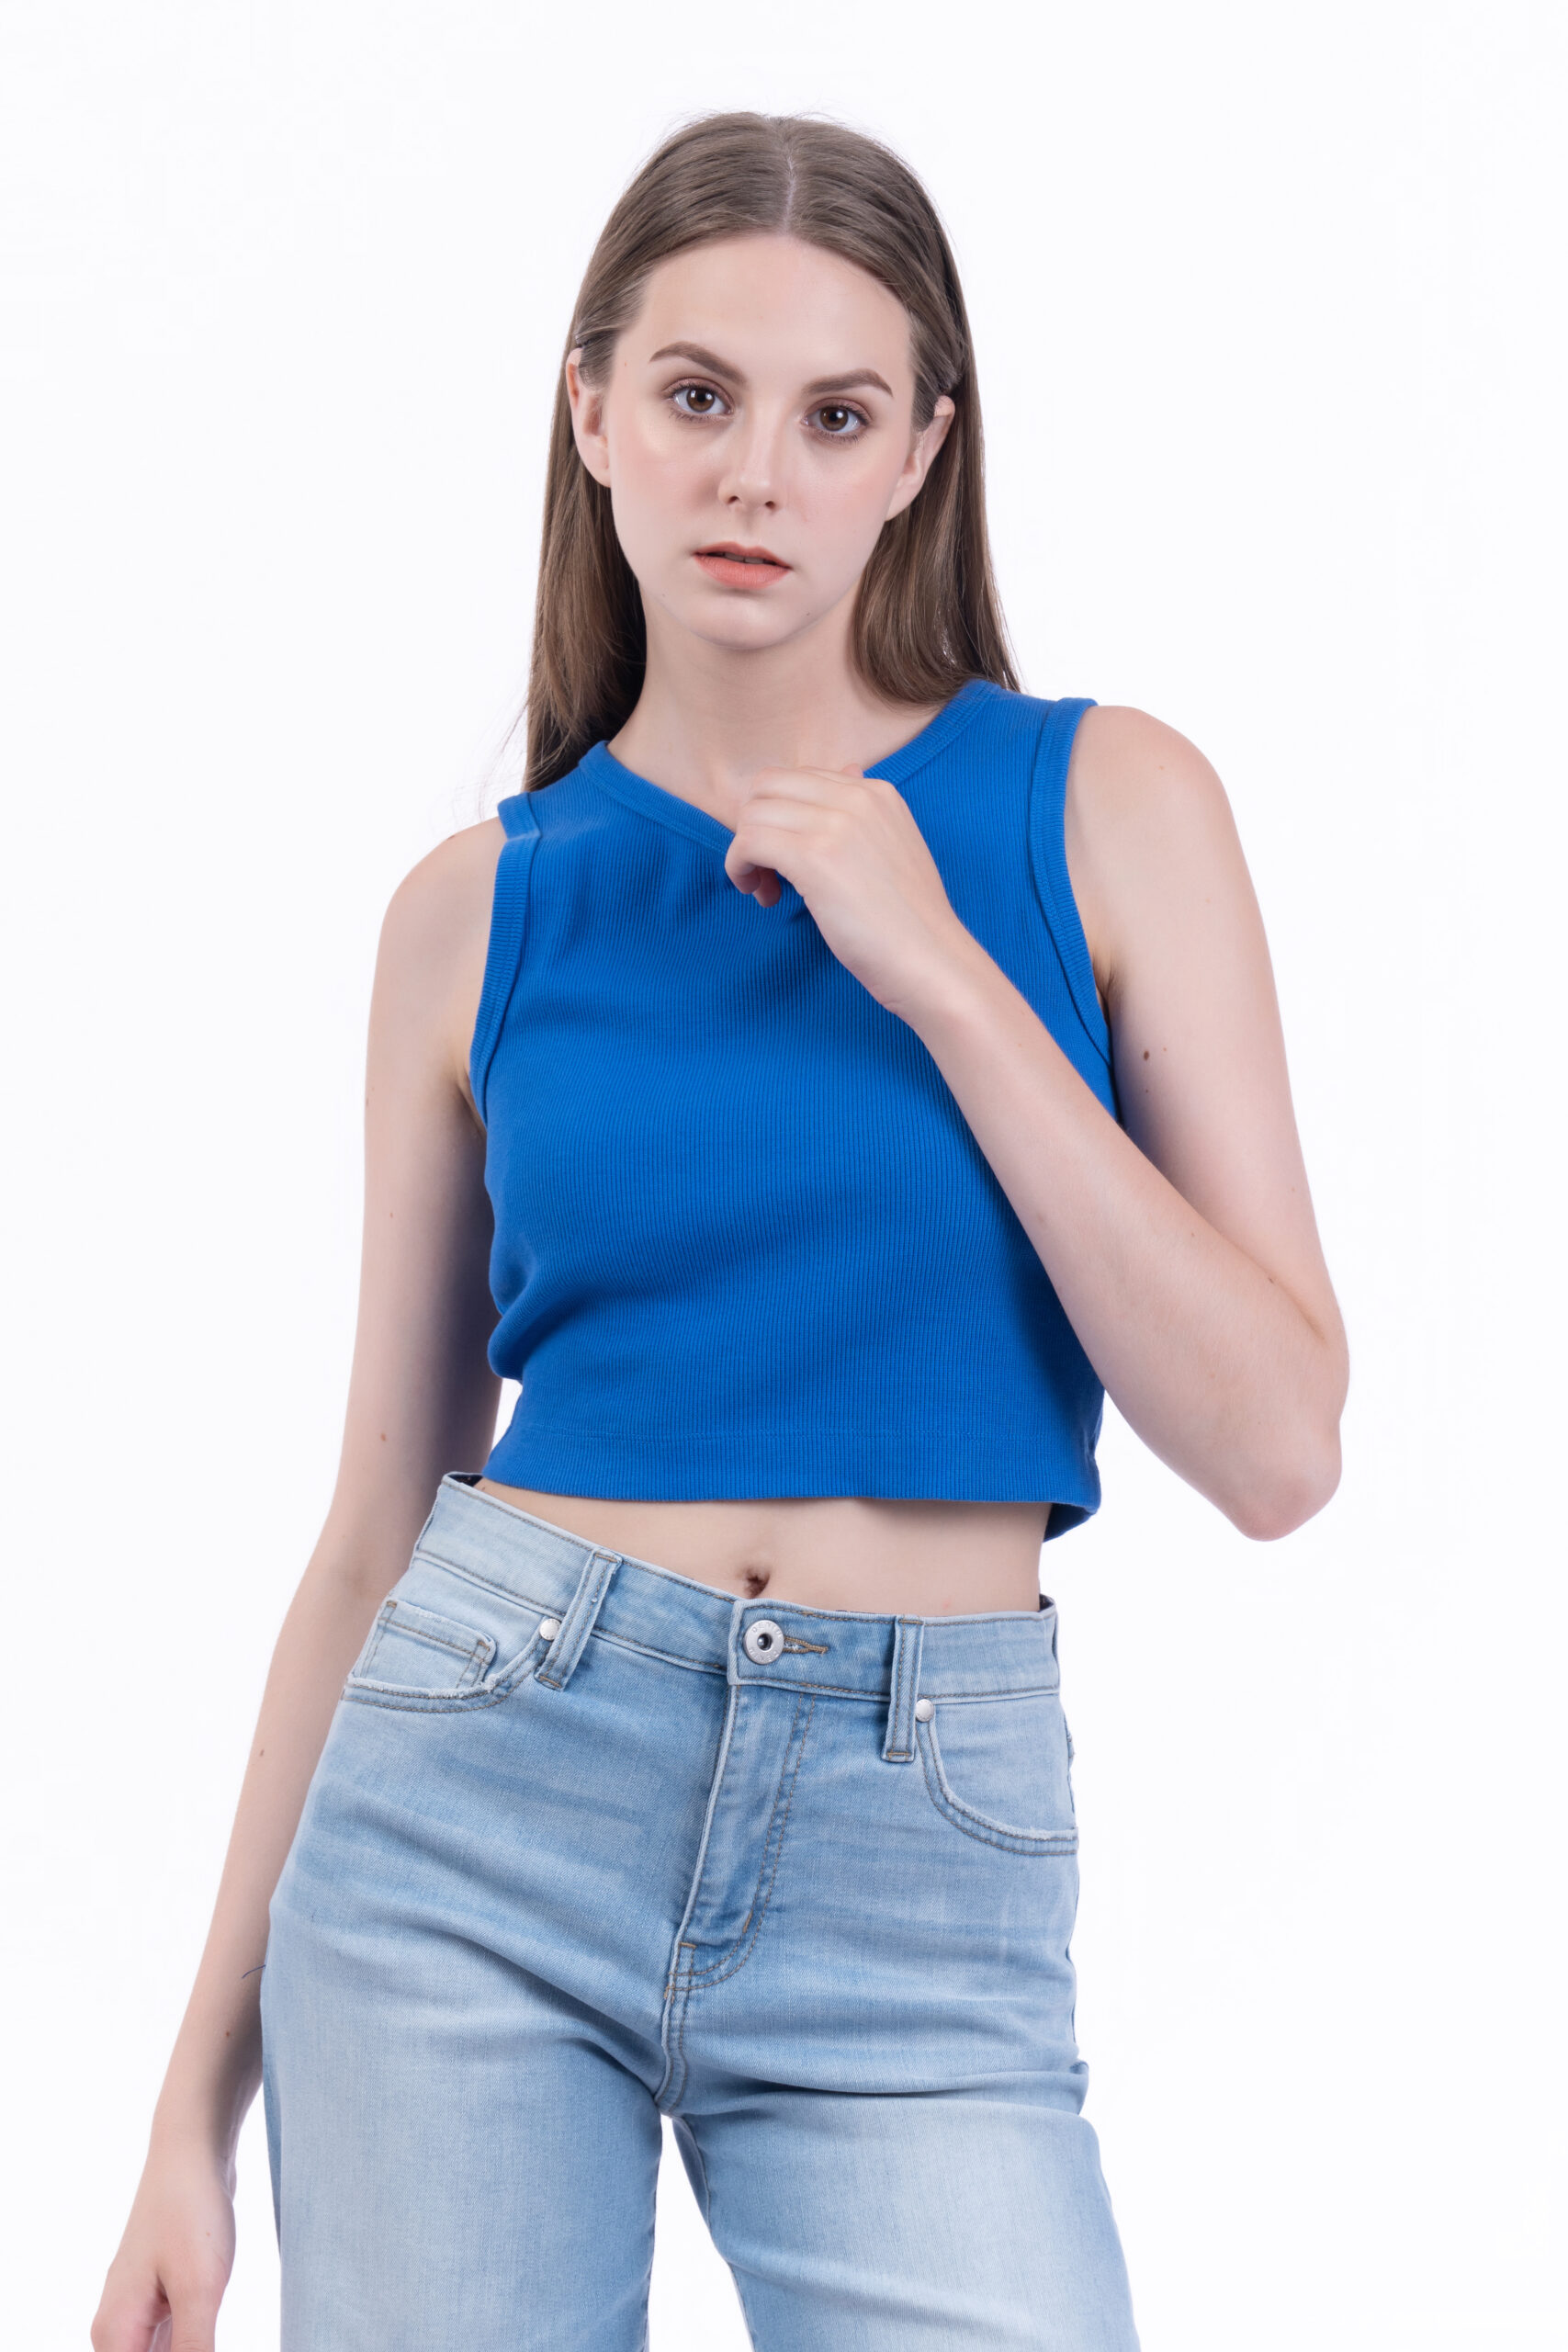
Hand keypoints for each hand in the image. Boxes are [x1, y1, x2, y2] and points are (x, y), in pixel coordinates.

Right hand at [91, 2141, 235, 2351]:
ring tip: (213, 2329)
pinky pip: (173, 2347)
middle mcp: (117, 2332)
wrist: (191, 2149)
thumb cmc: (192, 2210)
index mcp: (115, 2336)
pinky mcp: (161, 2301)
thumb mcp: (200, 2289)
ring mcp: (137, 2315)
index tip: (201, 2346)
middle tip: (210, 2337)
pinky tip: (214, 2338)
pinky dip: (194, 2351)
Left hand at [723, 764, 975, 1018]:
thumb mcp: (895, 848)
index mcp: (876, 793)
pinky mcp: (814, 857)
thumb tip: (847, 771)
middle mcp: (856, 797)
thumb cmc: (911, 922)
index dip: (779, 816)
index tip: (786, 856)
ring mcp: (836, 824)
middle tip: (767, 870)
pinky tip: (765, 897)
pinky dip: (740, 869)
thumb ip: (865, 813)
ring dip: (746, 852)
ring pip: (752, 814)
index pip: (797, 778)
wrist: (932, 961)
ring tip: (768, 890)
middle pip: (766, 786)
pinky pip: (748, 842)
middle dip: (754, 825)